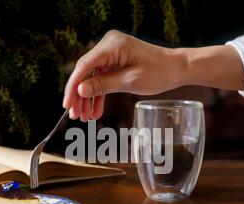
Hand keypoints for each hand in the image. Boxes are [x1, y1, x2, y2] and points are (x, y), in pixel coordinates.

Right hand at [62, 30, 184, 120]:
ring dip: (87, 99)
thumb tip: (81, 90)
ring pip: (91, 78)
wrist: (177, 68)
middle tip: (74, 114)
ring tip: (84, 117)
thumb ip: (104, 85)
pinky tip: (95, 112)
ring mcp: (111, 54)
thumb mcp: (130, 81)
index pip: (85, 65)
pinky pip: (101, 79)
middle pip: (85, 72)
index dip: (73, 86)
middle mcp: (108, 46)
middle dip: (79, 95)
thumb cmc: (159, 71)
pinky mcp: (115, 63)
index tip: (67, 103)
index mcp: (112, 45)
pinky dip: (98, 96)